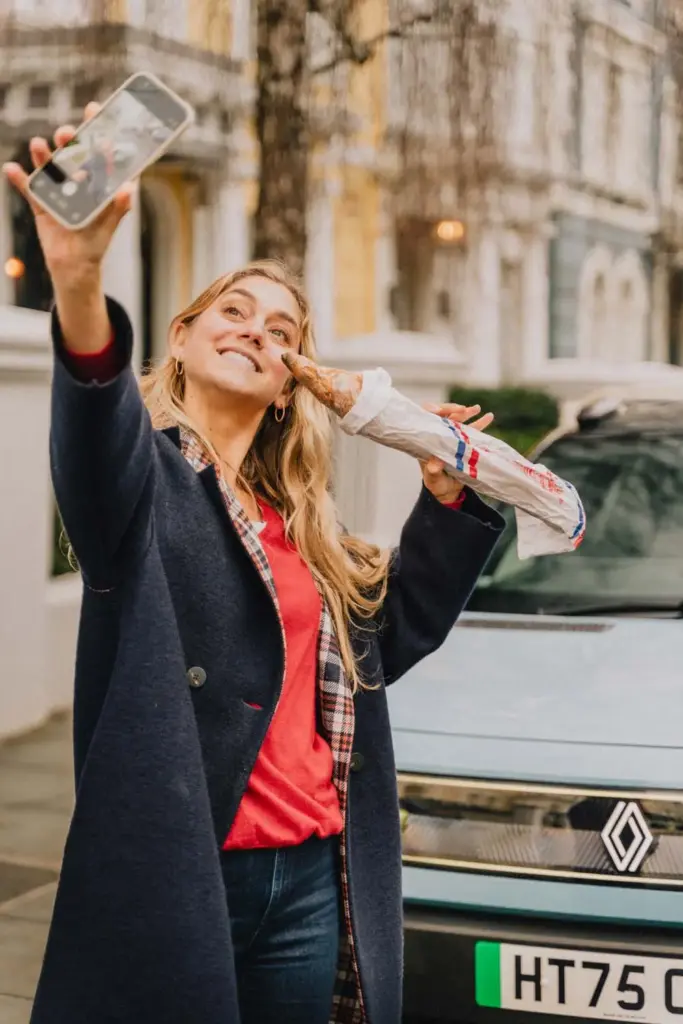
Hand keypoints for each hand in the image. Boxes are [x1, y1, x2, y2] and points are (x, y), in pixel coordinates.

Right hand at [2, 102, 133, 285]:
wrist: (74, 266)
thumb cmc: (95, 243)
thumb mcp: (109, 226)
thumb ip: (119, 207)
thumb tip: (127, 188)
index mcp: (96, 181)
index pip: (98, 151)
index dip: (96, 129)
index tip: (94, 110)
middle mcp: (76, 179)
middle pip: (71, 152)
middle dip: (69, 140)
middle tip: (66, 133)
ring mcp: (57, 188)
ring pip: (49, 165)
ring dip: (42, 153)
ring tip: (38, 145)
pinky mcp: (41, 202)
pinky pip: (28, 188)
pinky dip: (19, 178)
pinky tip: (12, 169)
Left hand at [420, 402, 494, 503]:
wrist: (447, 492)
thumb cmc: (435, 484)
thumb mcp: (433, 479)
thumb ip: (433, 471)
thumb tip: (435, 464)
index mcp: (427, 441)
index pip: (426, 419)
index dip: (431, 411)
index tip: (439, 410)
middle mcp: (438, 436)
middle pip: (444, 416)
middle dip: (452, 410)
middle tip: (462, 410)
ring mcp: (451, 438)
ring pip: (458, 420)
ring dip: (467, 412)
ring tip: (476, 408)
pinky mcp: (463, 443)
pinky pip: (472, 430)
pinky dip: (480, 423)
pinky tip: (489, 416)